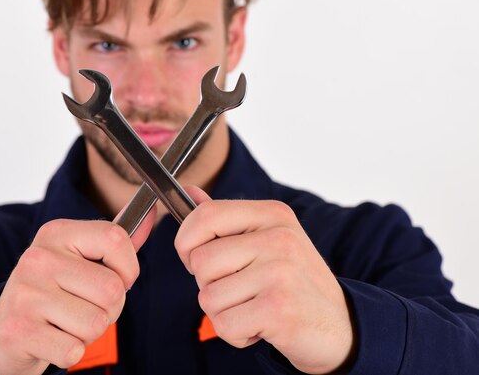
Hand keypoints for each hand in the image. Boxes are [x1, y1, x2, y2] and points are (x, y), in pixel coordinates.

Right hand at [0, 207, 154, 374]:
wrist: (3, 328)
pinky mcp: (19, 331)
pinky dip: (70, 351)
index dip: (129, 268)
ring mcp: (26, 295)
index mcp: (57, 233)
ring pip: (96, 323)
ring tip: (68, 322)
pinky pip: (74, 350)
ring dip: (90, 332)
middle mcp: (38, 259)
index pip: (116, 240)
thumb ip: (116, 242)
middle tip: (86, 306)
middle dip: (111, 308)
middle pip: (112, 290)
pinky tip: (53, 338)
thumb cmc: (52, 290)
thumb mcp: (79, 257)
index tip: (118, 278)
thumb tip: (152, 214)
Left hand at [175, 187, 354, 374]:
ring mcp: (281, 272)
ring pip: (208, 297)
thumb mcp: (266, 239)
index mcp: (272, 214)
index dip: (185, 241)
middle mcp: (278, 238)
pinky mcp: (280, 309)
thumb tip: (189, 192)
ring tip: (254, 307)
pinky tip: (260, 326)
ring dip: (223, 312)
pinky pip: (224, 325)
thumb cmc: (294, 281)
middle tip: (241, 290)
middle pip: (200, 261)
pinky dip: (235, 334)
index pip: (204, 216)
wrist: (341, 326)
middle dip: (208, 284)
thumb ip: (225, 219)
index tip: (195, 258)